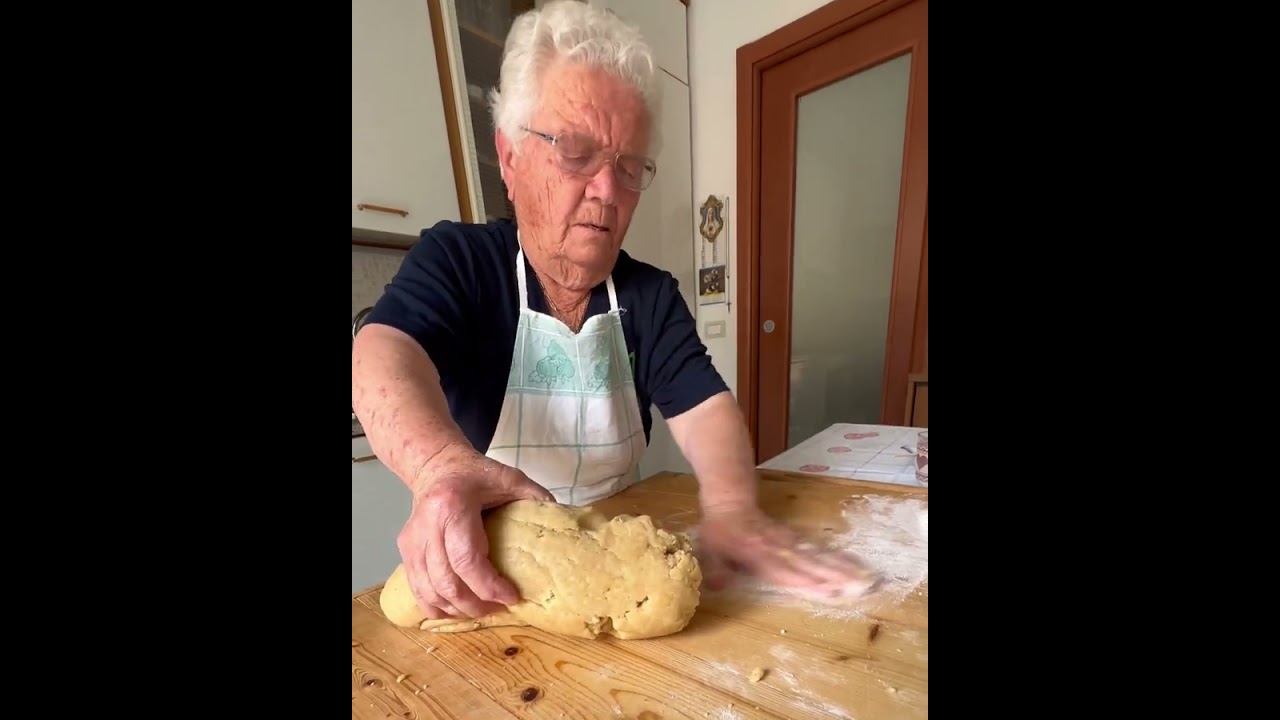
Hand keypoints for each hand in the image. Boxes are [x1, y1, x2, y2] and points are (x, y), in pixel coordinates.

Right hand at [397, 443, 552, 619]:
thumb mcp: (510, 478)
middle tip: (499, 609)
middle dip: (475, 604)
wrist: (436, 466)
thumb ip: (535, 497)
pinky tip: (457, 611)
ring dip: (456, 609)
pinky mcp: (406, 550)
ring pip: (429, 590)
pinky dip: (436, 606)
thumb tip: (562, 523)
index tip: (511, 597)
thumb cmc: (475, 474)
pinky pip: (418, 589)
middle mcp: (426, 525)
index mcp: (452, 506)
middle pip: (447, 581)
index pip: (467, 558)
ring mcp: (412, 540)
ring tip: (482, 611)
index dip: (488, 586)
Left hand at [696, 504, 883, 601]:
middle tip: (860, 586)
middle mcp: (779, 548)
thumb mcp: (709, 549)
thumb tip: (718, 588)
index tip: (828, 591)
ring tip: (865, 577)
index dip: (806, 581)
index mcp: (758, 553)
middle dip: (836, 576)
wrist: (731, 500)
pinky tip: (853, 564)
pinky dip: (837, 558)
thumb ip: (716, 570)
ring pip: (819, 556)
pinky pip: (818, 549)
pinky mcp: (795, 539)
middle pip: (811, 564)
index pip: (785, 571)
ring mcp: (789, 542)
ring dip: (842, 567)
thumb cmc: (720, 530)